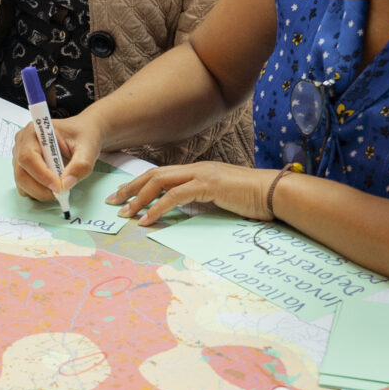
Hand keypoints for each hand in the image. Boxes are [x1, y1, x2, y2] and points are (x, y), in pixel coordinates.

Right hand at [9, 110, 101, 201]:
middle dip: (41, 188)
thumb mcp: (88, 148)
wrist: (82, 134)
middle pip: (22, 173)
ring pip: (22, 183)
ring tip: (60, 187)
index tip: (59, 186)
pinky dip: (38, 191)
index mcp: (34, 131)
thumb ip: (80, 165)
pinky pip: (24, 186)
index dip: (42, 175)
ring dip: (40, 192)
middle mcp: (22, 143)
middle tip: (62, 192)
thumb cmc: (83, 135)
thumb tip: (66, 183)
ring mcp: (20, 156)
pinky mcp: (23, 168)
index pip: (28, 157)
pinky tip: (53, 185)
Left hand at [111, 159, 273, 225]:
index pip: (162, 174)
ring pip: (160, 182)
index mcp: (198, 171)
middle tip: (113, 202)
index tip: (123, 196)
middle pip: (154, 174)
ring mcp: (202, 175)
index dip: (140, 184)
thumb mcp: (222, 200)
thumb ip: (203, 201)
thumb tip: (185, 212)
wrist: (275, 193)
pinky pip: (175, 196)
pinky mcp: (208, 185)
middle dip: (131, 188)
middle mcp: (197, 169)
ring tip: (125, 213)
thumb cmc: (253, 200)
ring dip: (139, 198)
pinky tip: (147, 220)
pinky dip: (157, 208)